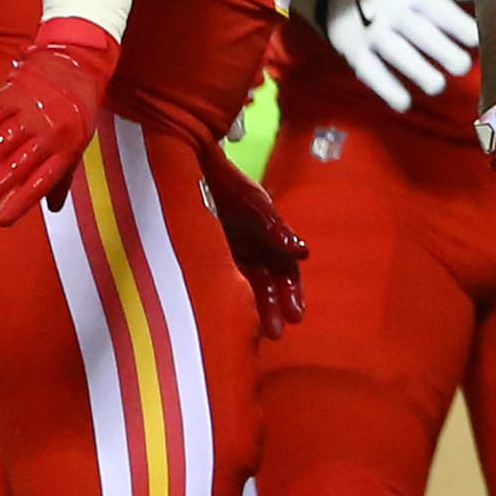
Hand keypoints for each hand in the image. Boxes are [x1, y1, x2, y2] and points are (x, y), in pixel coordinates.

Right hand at [0, 17, 119, 222]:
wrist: (76, 63)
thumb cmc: (76, 111)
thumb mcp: (78, 143)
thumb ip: (63, 175)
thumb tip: (54, 210)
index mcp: (67, 148)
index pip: (40, 182)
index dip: (19, 203)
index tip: (0, 221)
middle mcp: (49, 131)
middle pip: (16, 166)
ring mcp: (30, 110)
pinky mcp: (13, 92)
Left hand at [200, 145, 306, 340]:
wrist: (191, 164)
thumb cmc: (227, 182)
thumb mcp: (253, 204)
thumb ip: (275, 228)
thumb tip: (304, 253)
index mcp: (271, 236)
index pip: (286, 271)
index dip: (292, 293)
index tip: (296, 315)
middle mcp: (253, 247)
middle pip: (268, 283)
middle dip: (274, 307)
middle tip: (276, 331)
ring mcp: (230, 252)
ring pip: (246, 286)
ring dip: (254, 308)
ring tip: (256, 331)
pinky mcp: (207, 256)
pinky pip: (220, 282)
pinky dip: (227, 298)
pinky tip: (225, 317)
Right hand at [303, 0, 477, 110]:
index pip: (438, 7)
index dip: (458, 24)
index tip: (478, 39)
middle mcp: (391, 8)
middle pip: (419, 30)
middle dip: (442, 49)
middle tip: (463, 66)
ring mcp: (370, 29)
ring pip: (395, 52)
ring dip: (416, 70)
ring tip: (437, 86)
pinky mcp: (352, 48)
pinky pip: (369, 70)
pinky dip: (385, 88)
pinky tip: (404, 104)